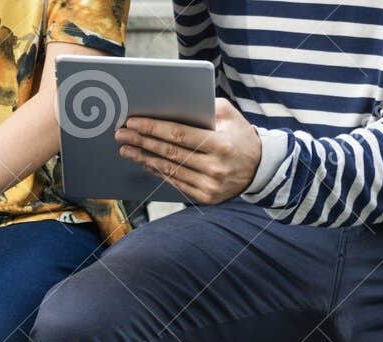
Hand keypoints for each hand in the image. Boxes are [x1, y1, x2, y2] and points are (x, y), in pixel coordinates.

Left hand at [115, 98, 260, 204]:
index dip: (153, 129)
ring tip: (126, 149)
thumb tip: (172, 103)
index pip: (180, 135)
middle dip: (142, 142)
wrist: (260, 168)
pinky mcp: (204, 197)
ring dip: (143, 158)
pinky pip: (174, 182)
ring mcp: (209, 186)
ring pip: (168, 170)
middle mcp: (215, 168)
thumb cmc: (240, 136)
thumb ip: (206, 107)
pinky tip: (143, 162)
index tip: (133, 122)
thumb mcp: (230, 116)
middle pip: (169, 153)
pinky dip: (156, 171)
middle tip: (121, 134)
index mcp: (221, 144)